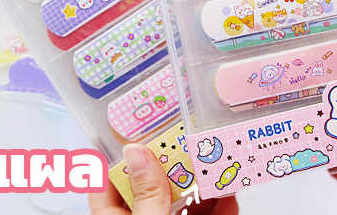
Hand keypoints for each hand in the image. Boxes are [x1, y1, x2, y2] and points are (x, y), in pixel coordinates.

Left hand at [89, 143, 237, 214]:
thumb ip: (146, 195)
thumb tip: (137, 152)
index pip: (107, 181)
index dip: (122, 154)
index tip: (141, 129)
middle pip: (151, 188)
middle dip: (174, 166)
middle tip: (190, 142)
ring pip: (180, 205)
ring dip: (201, 186)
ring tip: (217, 164)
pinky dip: (216, 208)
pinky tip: (229, 196)